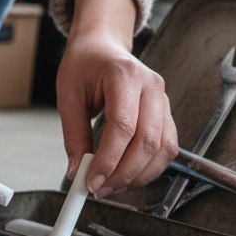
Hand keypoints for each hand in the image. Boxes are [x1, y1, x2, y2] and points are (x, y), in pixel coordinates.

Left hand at [56, 0, 177, 197]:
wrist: (103, 46)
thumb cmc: (85, 65)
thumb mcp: (69, 96)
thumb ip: (74, 136)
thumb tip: (78, 173)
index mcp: (124, 75)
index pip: (123, 126)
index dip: (109, 160)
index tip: (91, 181)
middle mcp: (151, 86)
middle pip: (147, 141)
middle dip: (123, 174)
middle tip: (99, 189)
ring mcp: (163, 100)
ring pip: (163, 149)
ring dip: (138, 176)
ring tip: (111, 186)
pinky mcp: (166, 114)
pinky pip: (167, 148)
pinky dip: (149, 168)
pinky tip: (128, 176)